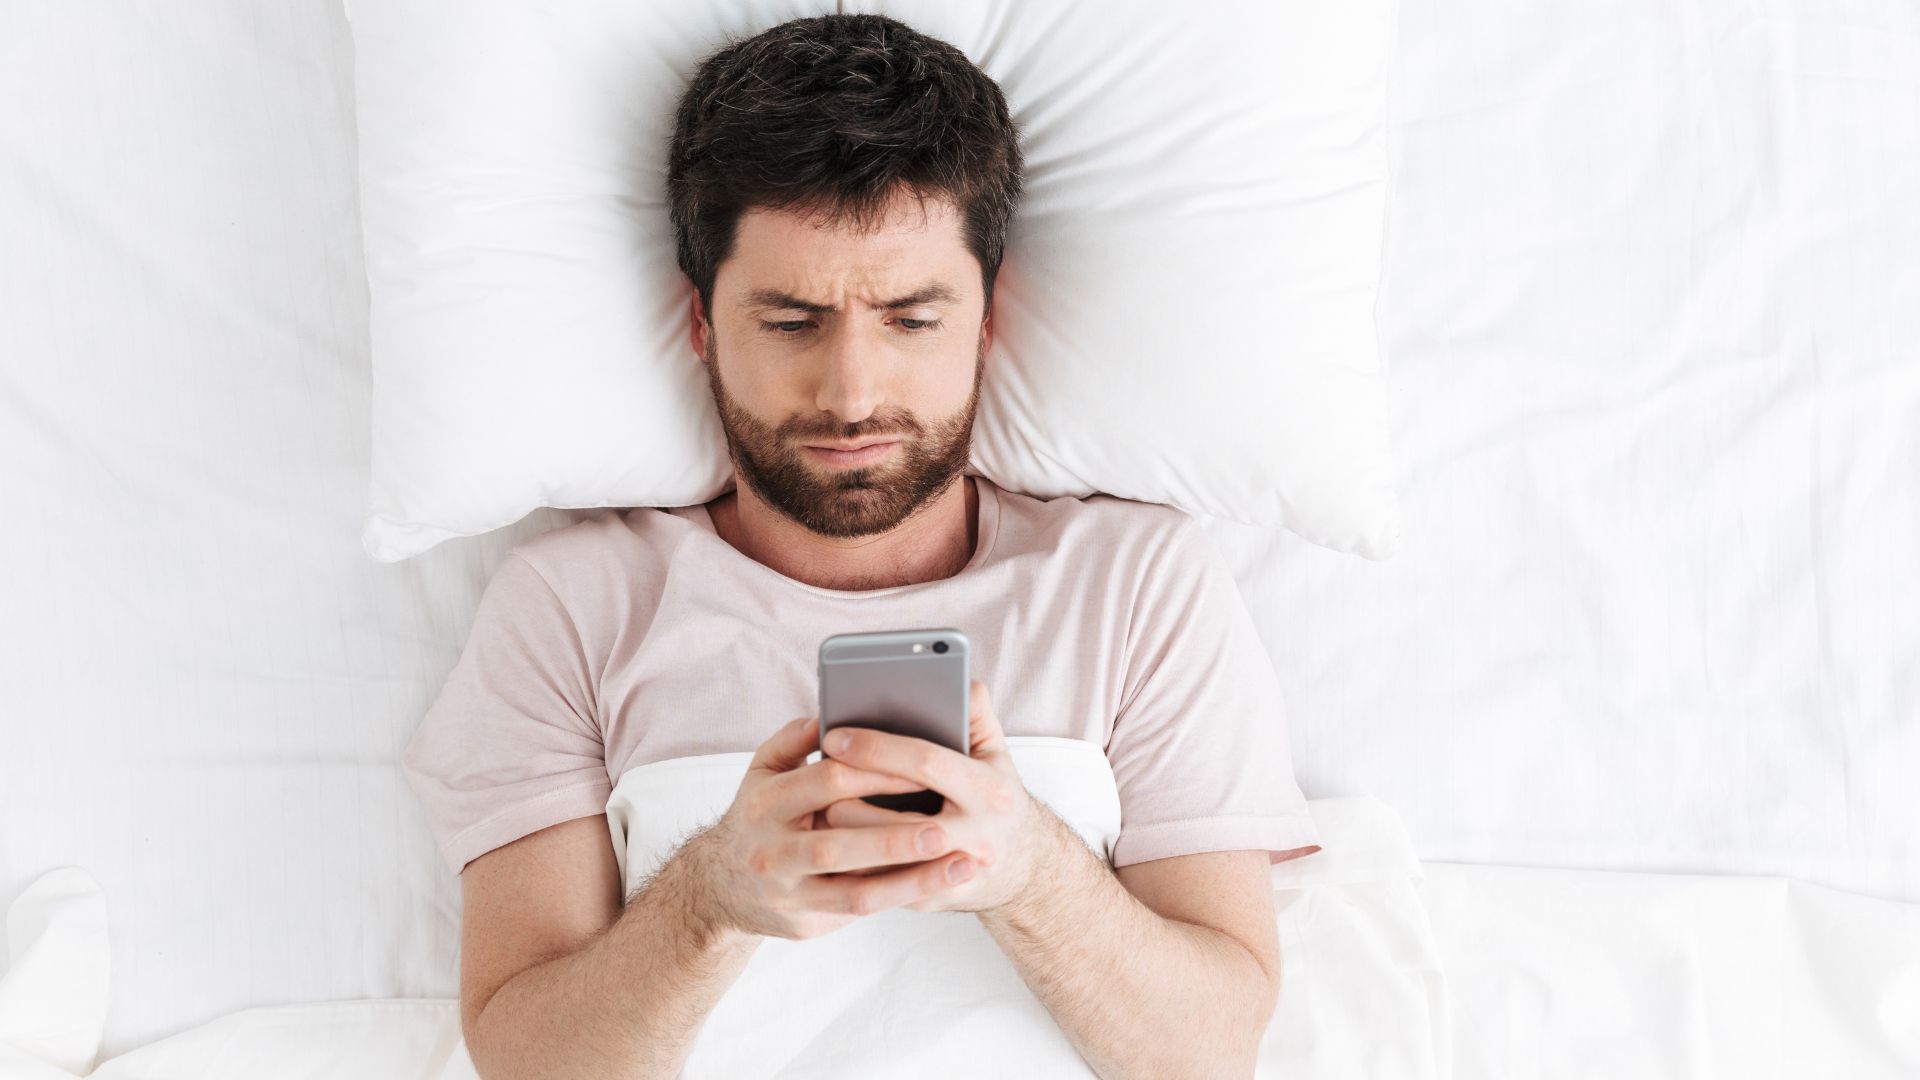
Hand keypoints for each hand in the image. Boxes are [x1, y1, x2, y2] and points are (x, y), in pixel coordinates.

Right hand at [699, 714, 977, 941]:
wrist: (719, 886)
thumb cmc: (759, 814)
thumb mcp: (762, 771)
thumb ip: (795, 739)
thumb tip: (833, 715)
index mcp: (765, 803)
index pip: (827, 782)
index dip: (877, 773)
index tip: (924, 768)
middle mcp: (771, 852)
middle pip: (838, 844)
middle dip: (895, 838)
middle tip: (946, 829)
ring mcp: (787, 894)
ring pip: (854, 892)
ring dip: (911, 880)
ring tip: (961, 865)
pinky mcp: (803, 925)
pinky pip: (858, 912)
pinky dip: (899, 898)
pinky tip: (938, 885)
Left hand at [817, 680, 1040, 914]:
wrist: (1021, 867)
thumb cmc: (996, 796)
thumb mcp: (996, 751)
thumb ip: (976, 712)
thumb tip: (959, 680)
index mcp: (989, 791)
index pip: (926, 763)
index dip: (877, 748)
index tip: (836, 736)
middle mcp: (977, 837)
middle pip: (895, 819)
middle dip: (849, 797)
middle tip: (815, 777)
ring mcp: (953, 874)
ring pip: (881, 859)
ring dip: (844, 834)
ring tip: (815, 806)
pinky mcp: (934, 901)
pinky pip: (881, 885)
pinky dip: (851, 863)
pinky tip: (829, 841)